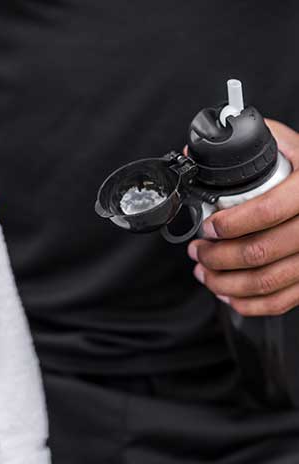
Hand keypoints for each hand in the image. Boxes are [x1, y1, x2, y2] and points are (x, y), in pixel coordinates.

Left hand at [187, 120, 298, 315]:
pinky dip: (250, 304)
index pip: (267, 211)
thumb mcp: (283, 145)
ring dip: (225, 282)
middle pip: (260, 252)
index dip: (231, 224)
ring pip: (267, 281)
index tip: (209, 227)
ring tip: (204, 273)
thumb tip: (193, 151)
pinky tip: (228, 295)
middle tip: (197, 251)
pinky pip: (283, 301)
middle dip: (217, 256)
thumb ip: (246, 146)